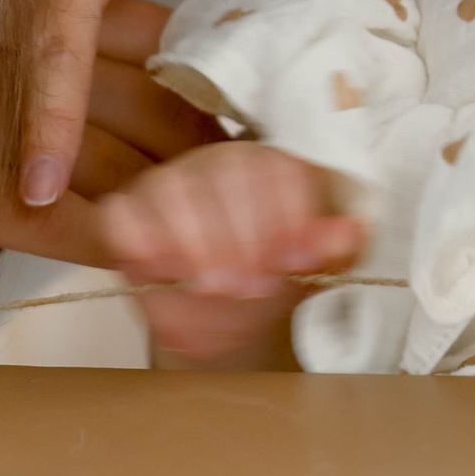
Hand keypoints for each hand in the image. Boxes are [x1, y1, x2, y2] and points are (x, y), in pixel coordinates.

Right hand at [101, 141, 366, 364]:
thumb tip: (351, 232)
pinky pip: (123, 213)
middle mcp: (223, 164)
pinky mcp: (129, 211)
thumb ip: (331, 251)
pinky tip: (160, 269)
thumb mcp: (311, 269)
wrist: (226, 312)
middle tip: (249, 287)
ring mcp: (172, 183)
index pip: (282, 170)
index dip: (289, 215)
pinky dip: (138, 238)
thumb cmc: (273, 276)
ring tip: (211, 286)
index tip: (293, 263)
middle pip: (228, 175)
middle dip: (241, 235)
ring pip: (173, 189)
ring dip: (194, 241)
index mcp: (276, 167)